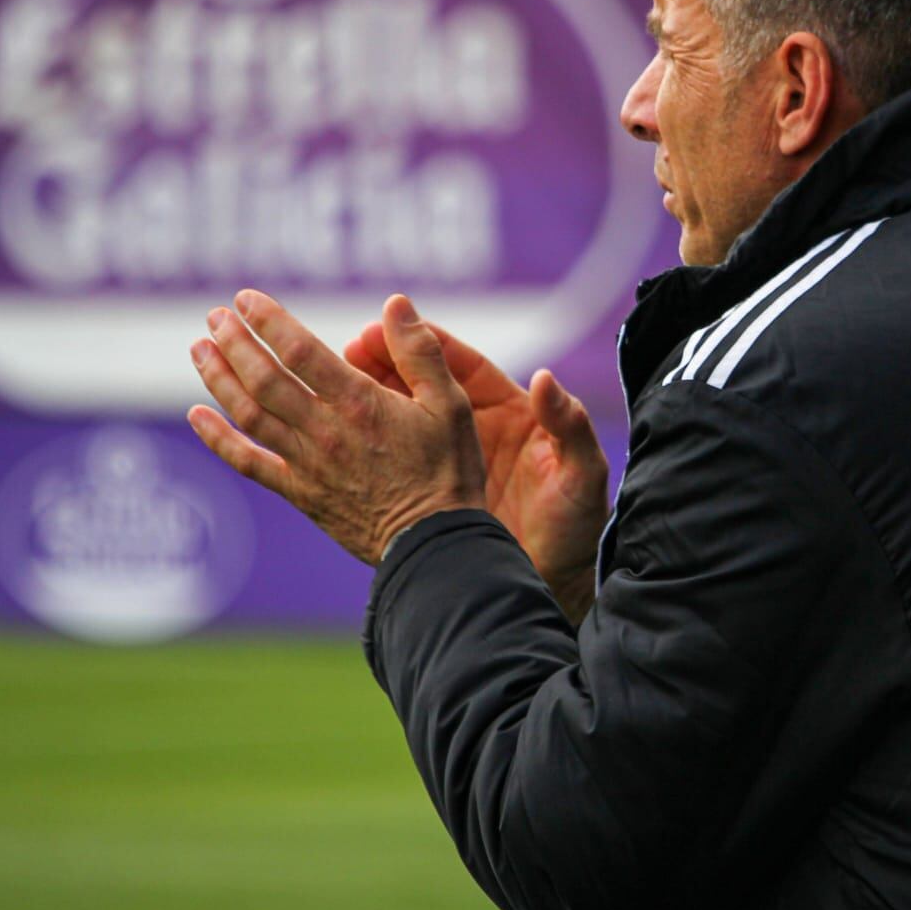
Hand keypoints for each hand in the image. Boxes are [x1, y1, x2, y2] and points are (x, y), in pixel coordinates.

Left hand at [187, 290, 486, 565]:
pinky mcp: (300, 492)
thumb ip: (421, 352)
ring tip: (200, 348)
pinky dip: (218, 439)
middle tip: (215, 315)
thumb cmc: (448, 472)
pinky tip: (197, 416)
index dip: (268, 320)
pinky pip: (248, 463)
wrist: (434, 543)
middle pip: (264, 378)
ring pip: (249, 413)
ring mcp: (307, 463)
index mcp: (360, 403)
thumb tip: (395, 303)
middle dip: (234, 341)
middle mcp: (325, 430)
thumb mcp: (452, 405)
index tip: (245, 299)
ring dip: (219, 378)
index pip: (299, 350)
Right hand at [345, 319, 608, 622]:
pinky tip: (334, 437)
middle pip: (424, 384)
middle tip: (349, 349)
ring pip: (402, 419)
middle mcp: (476, 431)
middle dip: (386, 363)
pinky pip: (394, 461)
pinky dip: (366, 447)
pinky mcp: (430, 495)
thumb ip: (569, 425)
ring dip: (368, 399)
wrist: (555, 582)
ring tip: (330, 383)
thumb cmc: (577, 526)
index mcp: (512, 413)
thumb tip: (544, 379)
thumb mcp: (580, 474)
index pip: (465, 366)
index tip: (392, 327)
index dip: (428, 344)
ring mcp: (449, 462)